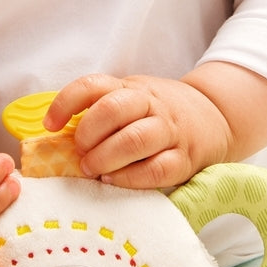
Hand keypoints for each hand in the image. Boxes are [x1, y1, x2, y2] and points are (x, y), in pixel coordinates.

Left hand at [43, 74, 231, 188]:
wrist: (216, 117)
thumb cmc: (160, 113)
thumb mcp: (133, 98)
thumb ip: (101, 109)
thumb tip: (55, 136)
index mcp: (132, 88)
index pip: (93, 85)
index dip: (66, 103)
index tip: (50, 125)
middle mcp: (151, 104)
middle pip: (113, 109)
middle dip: (88, 134)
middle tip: (80, 152)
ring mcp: (170, 131)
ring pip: (135, 139)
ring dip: (106, 157)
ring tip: (93, 170)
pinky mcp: (185, 158)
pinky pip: (156, 169)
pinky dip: (129, 179)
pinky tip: (113, 181)